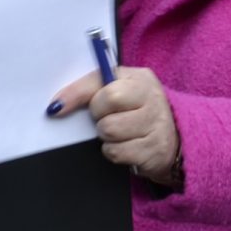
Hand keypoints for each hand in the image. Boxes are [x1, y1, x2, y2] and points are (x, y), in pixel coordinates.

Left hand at [48, 65, 180, 183]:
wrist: (174, 139)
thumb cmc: (136, 110)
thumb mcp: (120, 89)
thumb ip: (90, 88)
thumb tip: (56, 106)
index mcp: (140, 78)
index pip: (102, 82)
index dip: (78, 95)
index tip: (58, 106)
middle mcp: (152, 99)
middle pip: (104, 108)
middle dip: (98, 116)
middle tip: (106, 117)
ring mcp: (156, 125)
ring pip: (109, 131)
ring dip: (106, 136)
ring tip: (118, 132)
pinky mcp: (153, 150)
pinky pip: (116, 152)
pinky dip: (113, 151)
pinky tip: (125, 145)